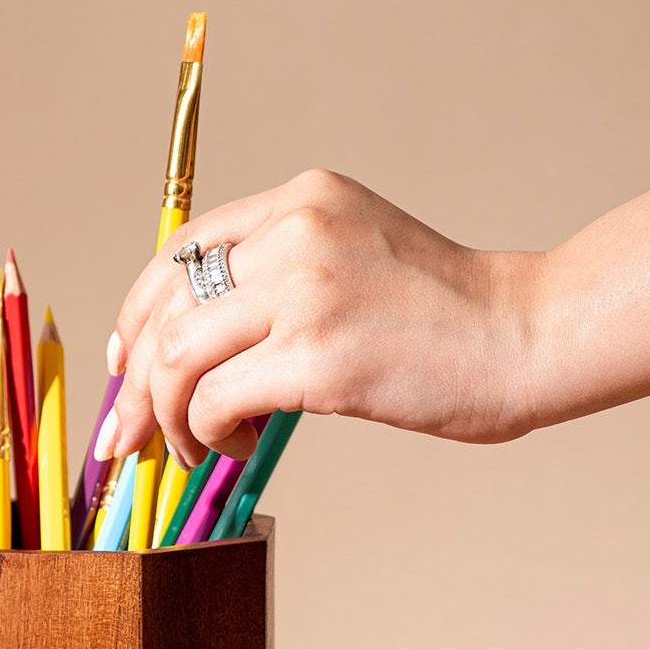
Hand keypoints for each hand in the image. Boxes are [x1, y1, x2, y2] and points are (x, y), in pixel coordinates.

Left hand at [98, 169, 545, 467]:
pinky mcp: (318, 356)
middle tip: (128, 435)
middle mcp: (295, 233)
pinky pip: (215, 400)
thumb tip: (198, 348)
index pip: (182, 250)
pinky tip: (234, 445)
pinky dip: (206, 433)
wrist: (525, 334)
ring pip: (177, 356)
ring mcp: (306, 291)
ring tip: (192, 447)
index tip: (124, 362)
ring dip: (167, 415)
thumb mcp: (356, 256)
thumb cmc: (445, 315)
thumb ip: (284, 275)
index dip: (136, 312)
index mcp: (302, 201)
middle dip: (133, 382)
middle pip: (166, 307)